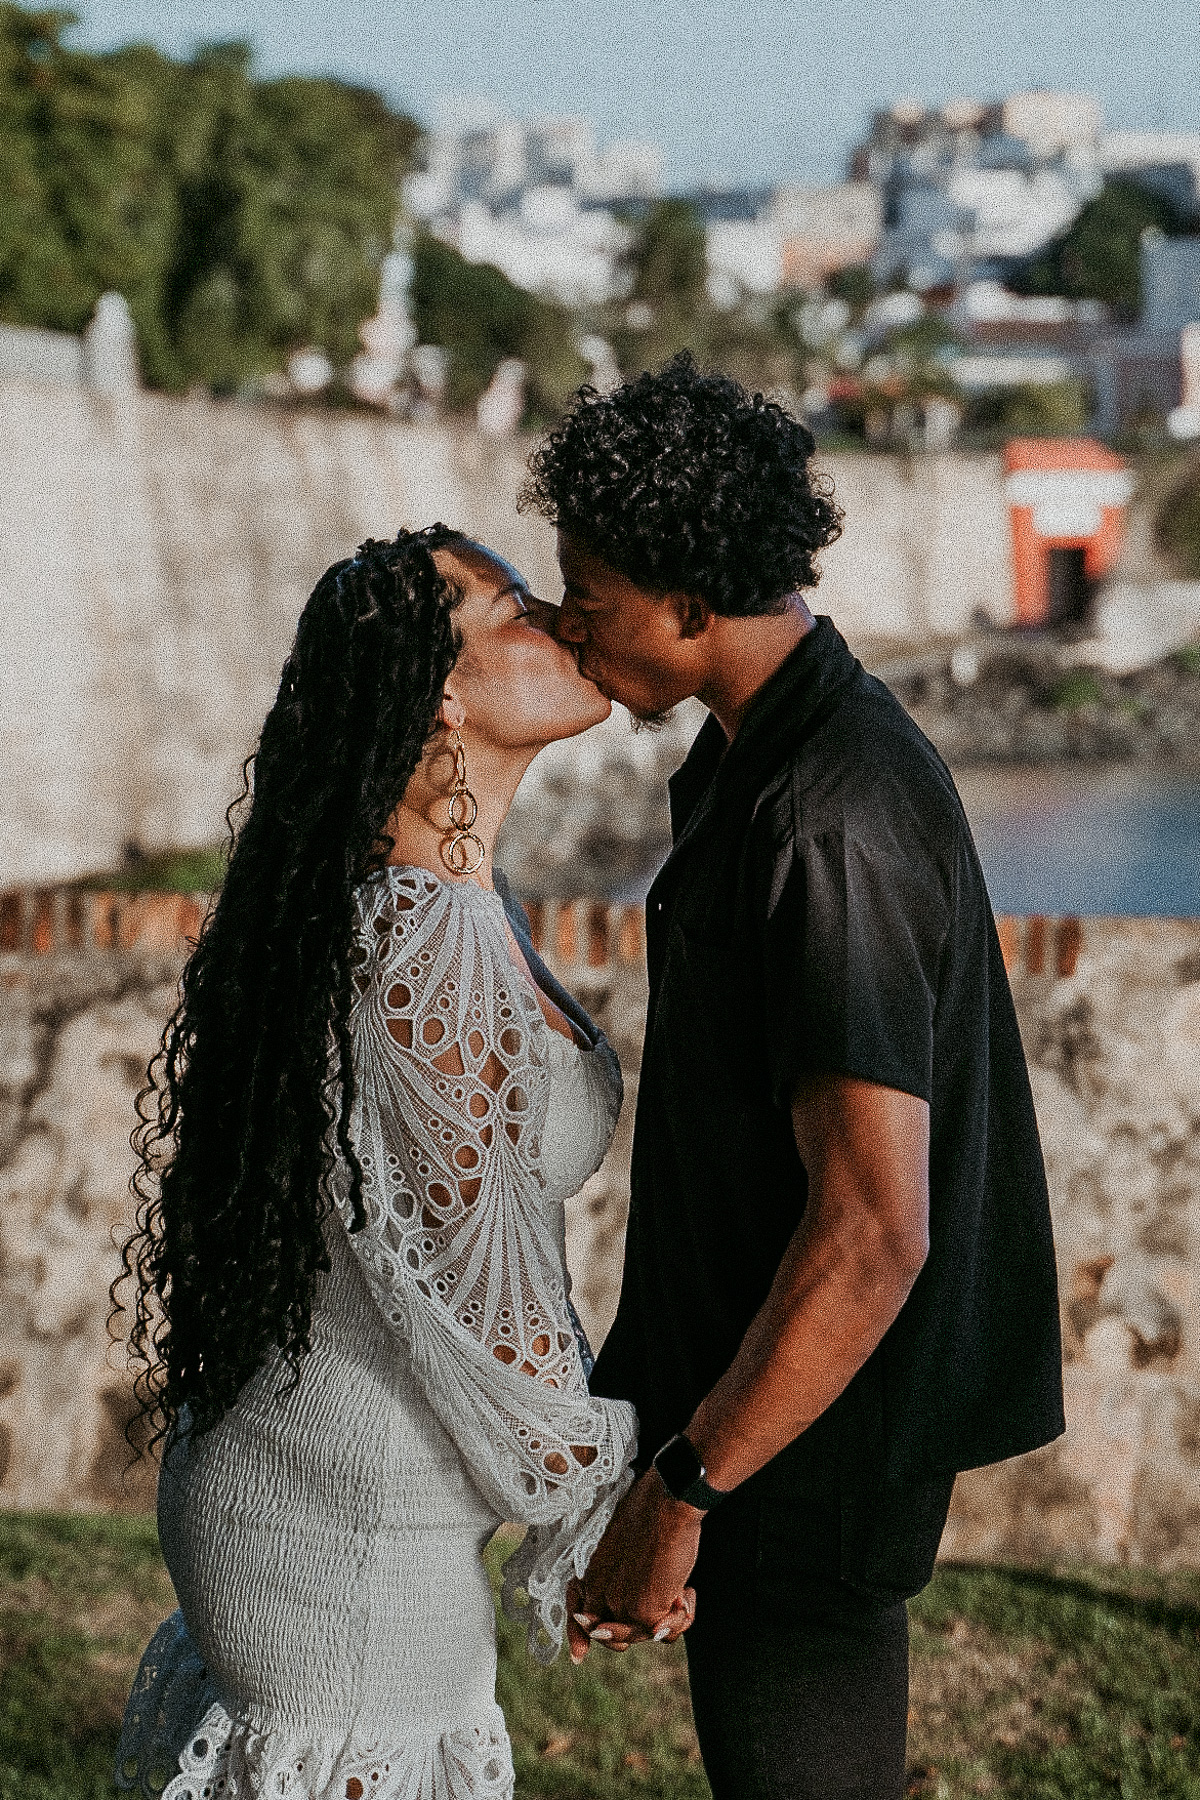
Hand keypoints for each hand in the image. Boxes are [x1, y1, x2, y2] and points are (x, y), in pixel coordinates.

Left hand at [575, 1470, 703, 1647]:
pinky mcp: (644, 1613)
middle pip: (612, 1635)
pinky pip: (667, 1632)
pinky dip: (683, 1614)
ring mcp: (620, 1606)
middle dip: (640, 1631)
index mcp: (593, 1573)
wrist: (667, 1503)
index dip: (578, 1635)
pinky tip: (687, 1590)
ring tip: (682, 1589)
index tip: (578, 1657)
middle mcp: (601, 1593)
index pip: (576, 1612)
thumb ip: (623, 1576)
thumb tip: (639, 1608)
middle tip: (670, 1606)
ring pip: (643, 1637)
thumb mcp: (626, 1547)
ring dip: (669, 1618)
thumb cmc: (652, 1515)